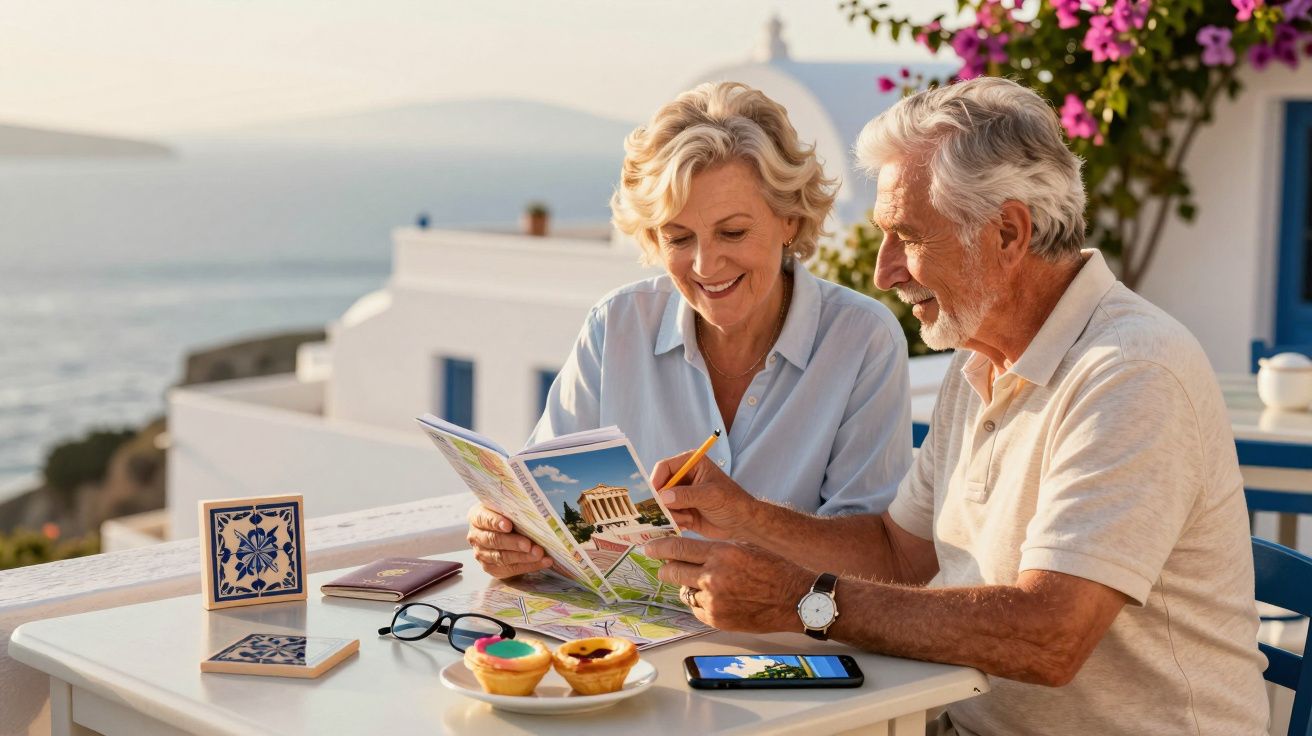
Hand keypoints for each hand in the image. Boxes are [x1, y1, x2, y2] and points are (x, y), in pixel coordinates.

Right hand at [465, 503, 551, 578]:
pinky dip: (529, 566)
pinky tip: (543, 562)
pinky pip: (510, 569)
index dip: (496, 522)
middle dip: (513, 543)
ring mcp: (482, 554)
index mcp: (477, 517)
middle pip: (493, 541)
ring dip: (523, 557)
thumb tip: (532, 511)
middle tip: (529, 544)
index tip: (508, 525)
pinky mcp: (492, 568)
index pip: (484, 519)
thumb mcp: (507, 507)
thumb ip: (514, 508)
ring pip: (502, 558)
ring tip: (539, 554)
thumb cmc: (507, 514)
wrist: (502, 530)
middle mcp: (476, 536)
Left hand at [643, 536, 811, 632]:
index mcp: (721, 553)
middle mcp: (713, 577)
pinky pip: (696, 608)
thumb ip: (715, 550)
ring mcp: (714, 600)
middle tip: (663, 566)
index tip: (649, 547)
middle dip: (665, 567)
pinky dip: (700, 603)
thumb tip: (688, 550)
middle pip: (672, 571)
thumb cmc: (773, 569)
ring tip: (703, 583)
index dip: (659, 547)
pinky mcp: (717, 619)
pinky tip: (714, 598)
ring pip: (683, 591)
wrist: (794, 598)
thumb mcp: (743, 547)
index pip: (678, 548)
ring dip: (687, 586)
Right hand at [650, 451, 764, 540]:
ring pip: (661, 503)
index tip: (654, 497)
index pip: (664, 467)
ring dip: (669, 513)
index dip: (656, 480)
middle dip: (660, 501)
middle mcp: (683, 477)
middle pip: (659, 486)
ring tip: (686, 519)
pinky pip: (667, 515)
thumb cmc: (732, 502)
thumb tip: (663, 497)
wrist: (743, 523)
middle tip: (665, 512)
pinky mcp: (681, 511)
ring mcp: (681, 495)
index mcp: (691, 464)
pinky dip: (673, 521)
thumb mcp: (710, 496)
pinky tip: (687, 524)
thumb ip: (686, 495)